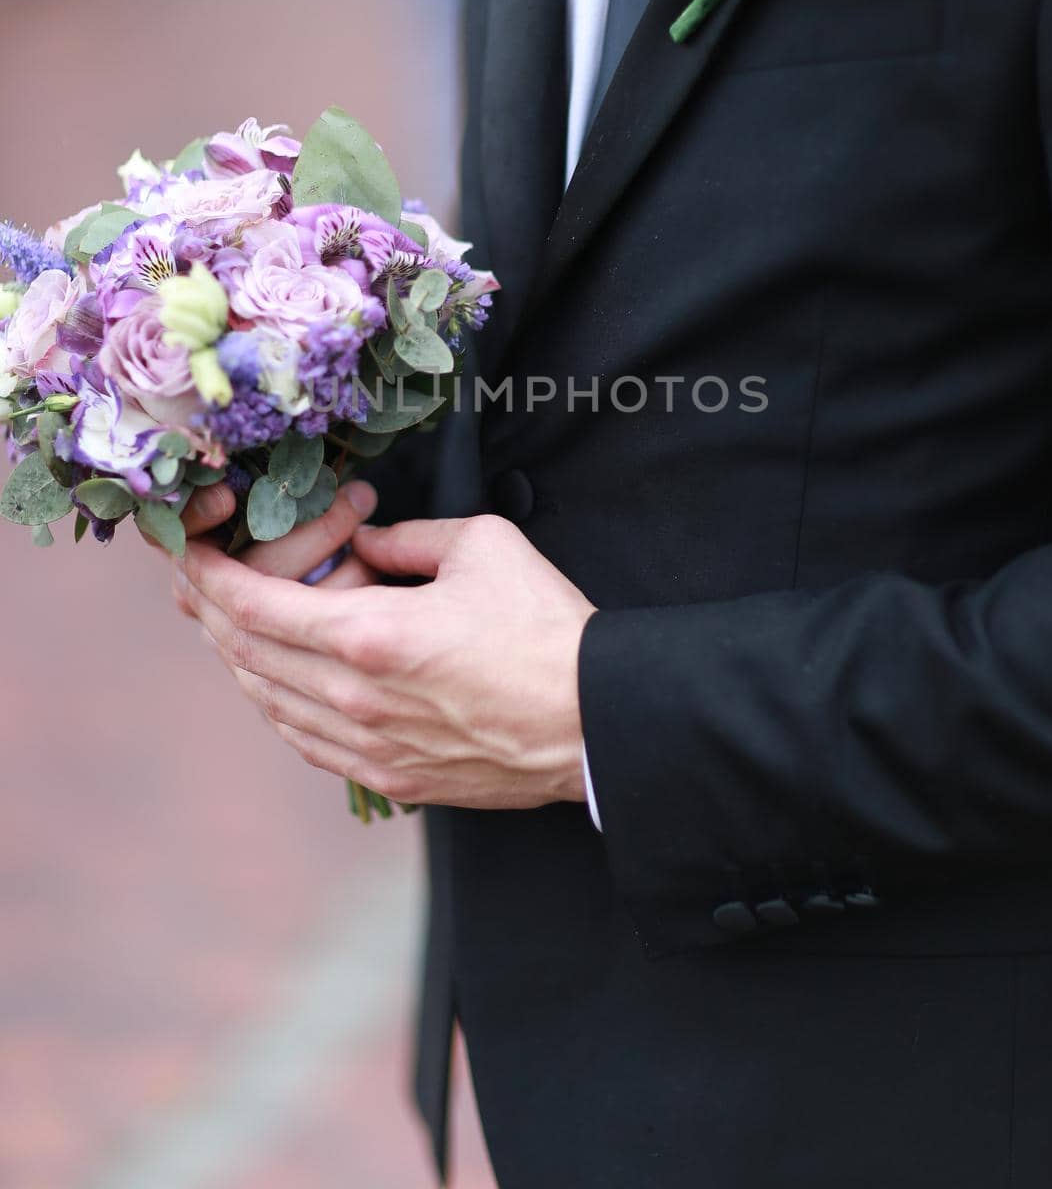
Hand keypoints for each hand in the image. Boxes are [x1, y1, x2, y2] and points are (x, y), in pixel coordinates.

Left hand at [172, 510, 594, 809]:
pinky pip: (304, 742)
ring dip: (243, 658)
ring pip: (268, 702)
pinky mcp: (390, 779)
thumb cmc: (545, 630)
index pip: (252, 604)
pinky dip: (279, 704)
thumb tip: (366, 545)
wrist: (595, 721)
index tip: (191, 550)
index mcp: (369, 636)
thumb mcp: (480, 546)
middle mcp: (353, 699)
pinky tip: (284, 681)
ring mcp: (368, 747)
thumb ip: (405, 538)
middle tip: (202, 578)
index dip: (209, 573)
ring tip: (239, 623)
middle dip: (212, 610)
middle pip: (246, 654)